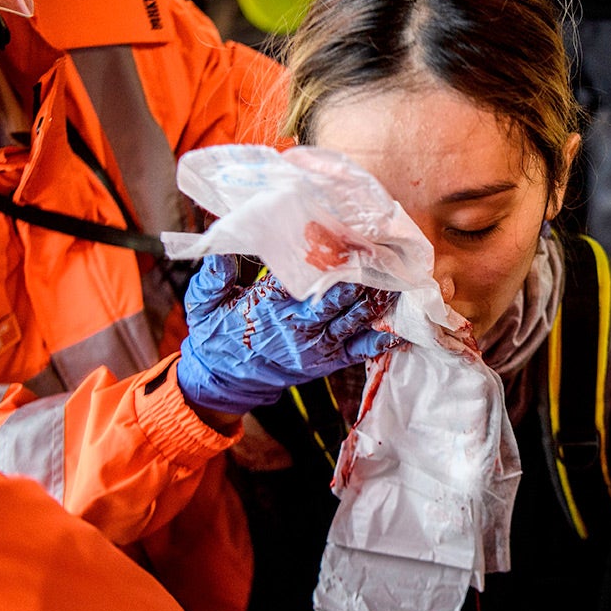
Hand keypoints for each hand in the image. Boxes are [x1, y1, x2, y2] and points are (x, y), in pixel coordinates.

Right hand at [178, 254, 398, 414]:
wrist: (225, 381)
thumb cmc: (216, 335)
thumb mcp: (204, 302)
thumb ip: (214, 272)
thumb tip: (219, 234)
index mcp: (267, 308)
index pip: (299, 276)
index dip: (323, 253)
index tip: (340, 229)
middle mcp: (297, 328)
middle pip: (336, 295)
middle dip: (358, 269)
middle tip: (378, 243)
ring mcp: (317, 347)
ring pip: (355, 318)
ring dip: (377, 294)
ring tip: (397, 268)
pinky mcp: (329, 361)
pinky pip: (363, 350)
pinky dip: (385, 337)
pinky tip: (406, 322)